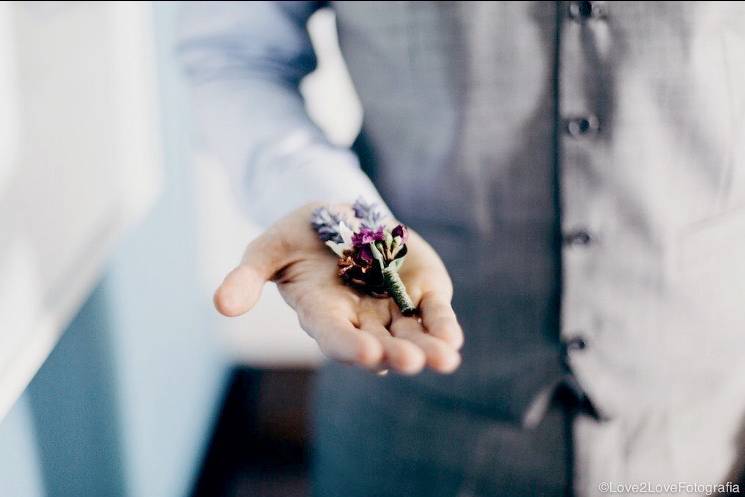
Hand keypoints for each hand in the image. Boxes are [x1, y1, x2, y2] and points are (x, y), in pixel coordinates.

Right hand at [214, 203, 462, 374]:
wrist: (340, 216)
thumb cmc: (298, 236)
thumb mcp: (268, 248)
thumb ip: (248, 276)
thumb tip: (221, 304)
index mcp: (322, 314)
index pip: (335, 337)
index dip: (350, 347)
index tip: (368, 355)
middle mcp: (360, 320)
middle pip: (379, 346)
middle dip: (395, 354)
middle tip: (410, 361)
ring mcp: (392, 309)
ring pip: (412, 336)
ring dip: (428, 348)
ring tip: (444, 359)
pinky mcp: (419, 291)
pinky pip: (434, 312)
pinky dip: (443, 324)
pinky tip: (453, 337)